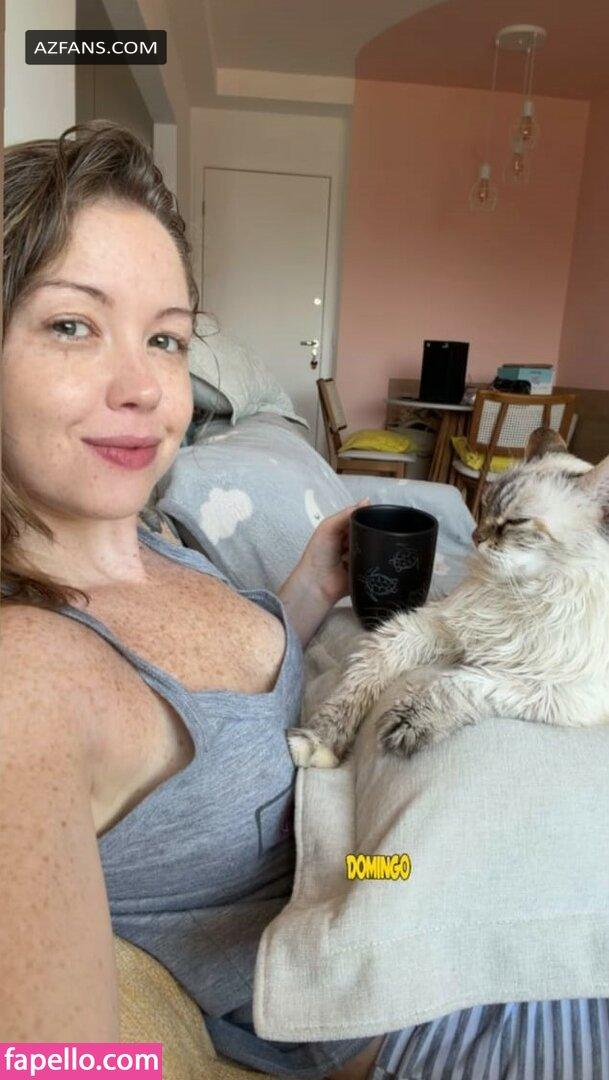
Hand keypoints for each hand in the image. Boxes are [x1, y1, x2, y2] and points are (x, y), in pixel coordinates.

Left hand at [277, 499, 369, 646]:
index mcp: (340, 531)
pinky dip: (375, 559)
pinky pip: (375, 562)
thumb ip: (345, 514)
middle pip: (367, 532)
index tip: (376, 513)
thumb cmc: (317, 555)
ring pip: (372, 547)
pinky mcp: (364, 570)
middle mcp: (349, 543)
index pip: (358, 519)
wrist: (318, 583)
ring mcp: (357, 557)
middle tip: (374, 531)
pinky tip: (376, 556)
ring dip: (373, 546)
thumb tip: (365, 501)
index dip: (366, 516)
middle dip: (371, 531)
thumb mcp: (328, 527)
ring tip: (373, 545)